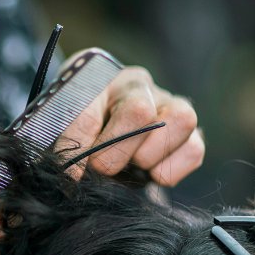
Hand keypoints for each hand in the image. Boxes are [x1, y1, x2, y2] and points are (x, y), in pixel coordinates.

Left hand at [58, 65, 204, 185]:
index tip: (71, 172)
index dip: (78, 144)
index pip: (89, 108)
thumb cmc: (76, 125)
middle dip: (115, 155)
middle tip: (101, 169)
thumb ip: (66, 143)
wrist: (99, 129)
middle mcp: (138, 85)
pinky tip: (149, 173)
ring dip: (148, 157)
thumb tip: (74, 176)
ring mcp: (169, 104)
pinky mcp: (190, 131)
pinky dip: (171, 169)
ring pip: (180, 120)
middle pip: (139, 112)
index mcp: (98, 79)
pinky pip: (194, 149)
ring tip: (129, 165)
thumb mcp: (60, 127)